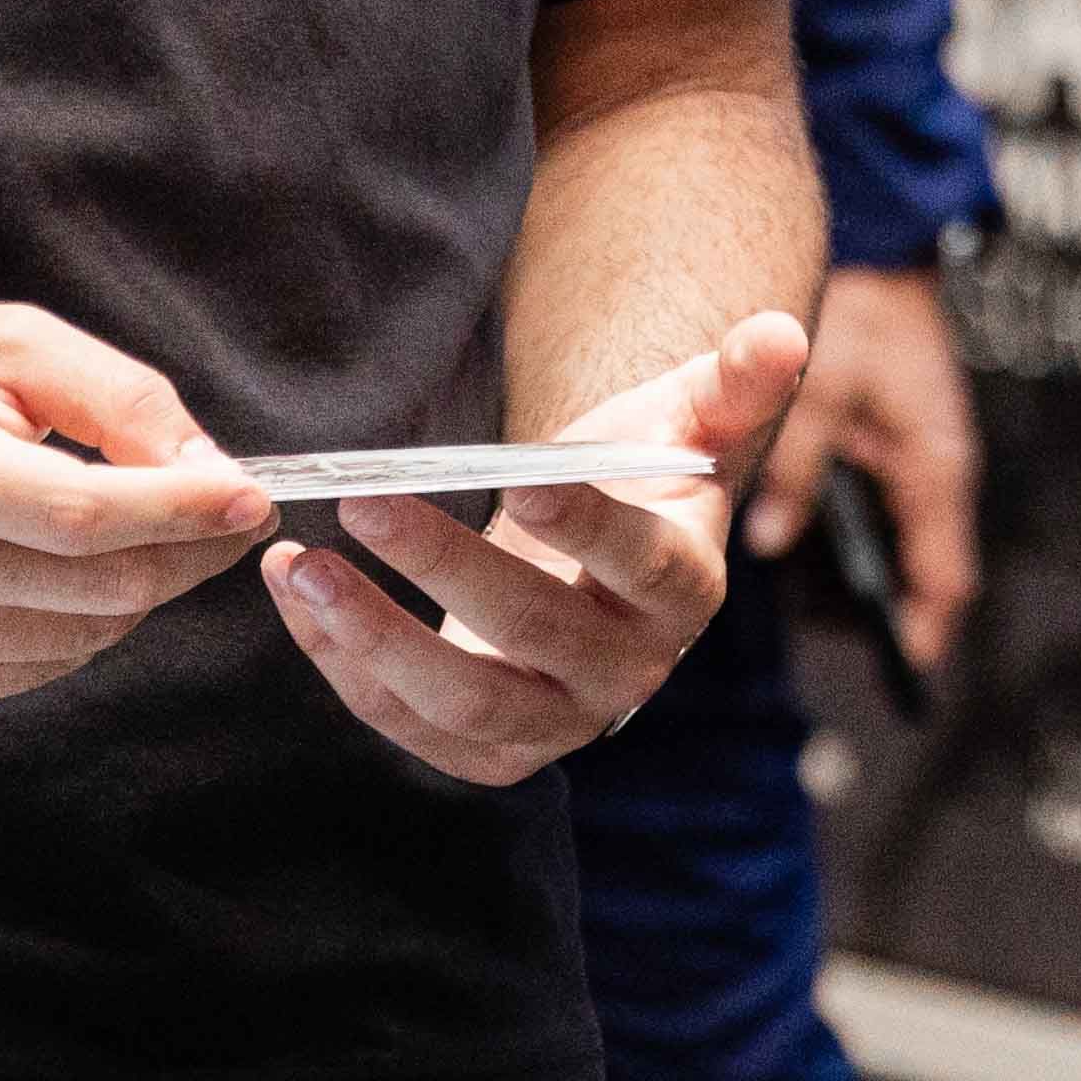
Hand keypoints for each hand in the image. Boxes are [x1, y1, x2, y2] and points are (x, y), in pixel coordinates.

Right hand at [0, 304, 281, 712]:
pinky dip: (81, 615)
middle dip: (190, 550)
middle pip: (104, 587)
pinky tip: (46, 562)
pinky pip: (47, 661)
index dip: (183, 510)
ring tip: (118, 518)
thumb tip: (208, 468)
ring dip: (137, 582)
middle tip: (228, 508)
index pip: (85, 516)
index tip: (256, 494)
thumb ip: (112, 396)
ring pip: (90, 633)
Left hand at [258, 308, 813, 781]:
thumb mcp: (687, 420)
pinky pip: (412, 727)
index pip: (639, 564)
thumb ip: (736, 380)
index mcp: (683, 586)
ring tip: (304, 568)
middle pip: (535, 632)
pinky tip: (298, 597)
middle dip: (442, 569)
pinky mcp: (492, 748)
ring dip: (373, 638)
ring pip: (465, 701)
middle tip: (363, 499)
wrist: (597, 563)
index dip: (587, 524)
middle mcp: (628, 670)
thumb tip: (782, 331)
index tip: (523, 476)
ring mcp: (557, 721)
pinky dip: (346, 667)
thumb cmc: (638, 479)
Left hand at [752, 256, 982, 671]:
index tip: (899, 668)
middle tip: (855, 651)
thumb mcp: (824, 389)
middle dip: (897, 612)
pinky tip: (815, 544)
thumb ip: (797, 468)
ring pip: (908, 542)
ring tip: (829, 612)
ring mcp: (923, 458)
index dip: (923, 628)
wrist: (883, 252)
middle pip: (930, 569)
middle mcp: (938, 471)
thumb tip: (768, 540)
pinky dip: (864, 536)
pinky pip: (891, 509)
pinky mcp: (900, 441)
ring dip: (881, 576)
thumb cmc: (861, 316)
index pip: (944, 577)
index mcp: (935, 466)